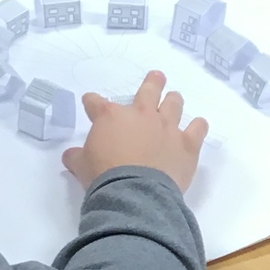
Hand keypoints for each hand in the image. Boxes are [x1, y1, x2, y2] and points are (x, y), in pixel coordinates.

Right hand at [63, 67, 207, 192]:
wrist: (135, 193)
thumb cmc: (104, 177)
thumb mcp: (82, 167)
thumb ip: (77, 158)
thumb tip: (70, 156)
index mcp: (111, 117)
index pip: (96, 103)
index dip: (92, 102)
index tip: (90, 102)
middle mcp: (141, 115)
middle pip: (148, 90)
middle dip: (152, 82)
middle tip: (157, 77)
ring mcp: (166, 127)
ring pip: (173, 104)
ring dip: (173, 100)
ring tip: (174, 98)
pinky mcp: (187, 144)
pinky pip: (198, 129)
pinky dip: (198, 127)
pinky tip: (199, 126)